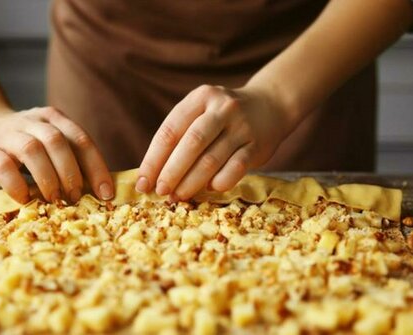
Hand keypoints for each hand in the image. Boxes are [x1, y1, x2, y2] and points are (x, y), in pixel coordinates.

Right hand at [0, 107, 113, 203]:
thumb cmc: (24, 144)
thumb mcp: (49, 143)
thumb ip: (69, 159)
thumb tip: (97, 193)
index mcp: (54, 119)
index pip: (81, 140)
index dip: (96, 168)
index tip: (106, 193)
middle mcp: (33, 122)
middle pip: (58, 142)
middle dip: (71, 173)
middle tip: (75, 197)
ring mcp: (8, 134)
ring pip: (32, 150)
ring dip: (47, 178)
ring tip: (54, 200)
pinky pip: (3, 166)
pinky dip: (17, 185)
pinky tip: (24, 199)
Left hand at [136, 85, 293, 199]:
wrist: (270, 106)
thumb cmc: (222, 118)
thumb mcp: (201, 112)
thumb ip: (180, 137)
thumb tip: (152, 176)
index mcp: (200, 97)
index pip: (170, 130)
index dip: (153, 159)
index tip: (142, 182)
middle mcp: (222, 108)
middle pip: (191, 144)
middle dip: (171, 172)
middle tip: (159, 192)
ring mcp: (242, 126)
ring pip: (211, 159)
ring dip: (191, 182)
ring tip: (177, 197)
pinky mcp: (257, 145)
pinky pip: (236, 168)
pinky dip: (219, 182)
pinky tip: (208, 190)